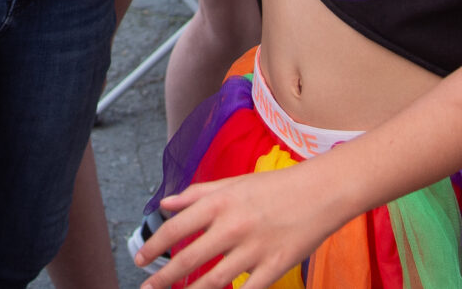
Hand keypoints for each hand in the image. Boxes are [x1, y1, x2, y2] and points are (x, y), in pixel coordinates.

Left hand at [135, 162, 343, 288]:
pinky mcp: (274, 266)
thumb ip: (196, 194)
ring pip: (214, 280)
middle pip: (189, 258)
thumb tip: (166, 204)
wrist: (321, 192)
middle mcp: (232, 226)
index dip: (154, 247)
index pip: (176, 228)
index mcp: (220, 202)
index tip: (140, 260)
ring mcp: (254, 249)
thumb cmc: (275, 186)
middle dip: (163, 277)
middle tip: (147, 288)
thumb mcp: (233, 183)